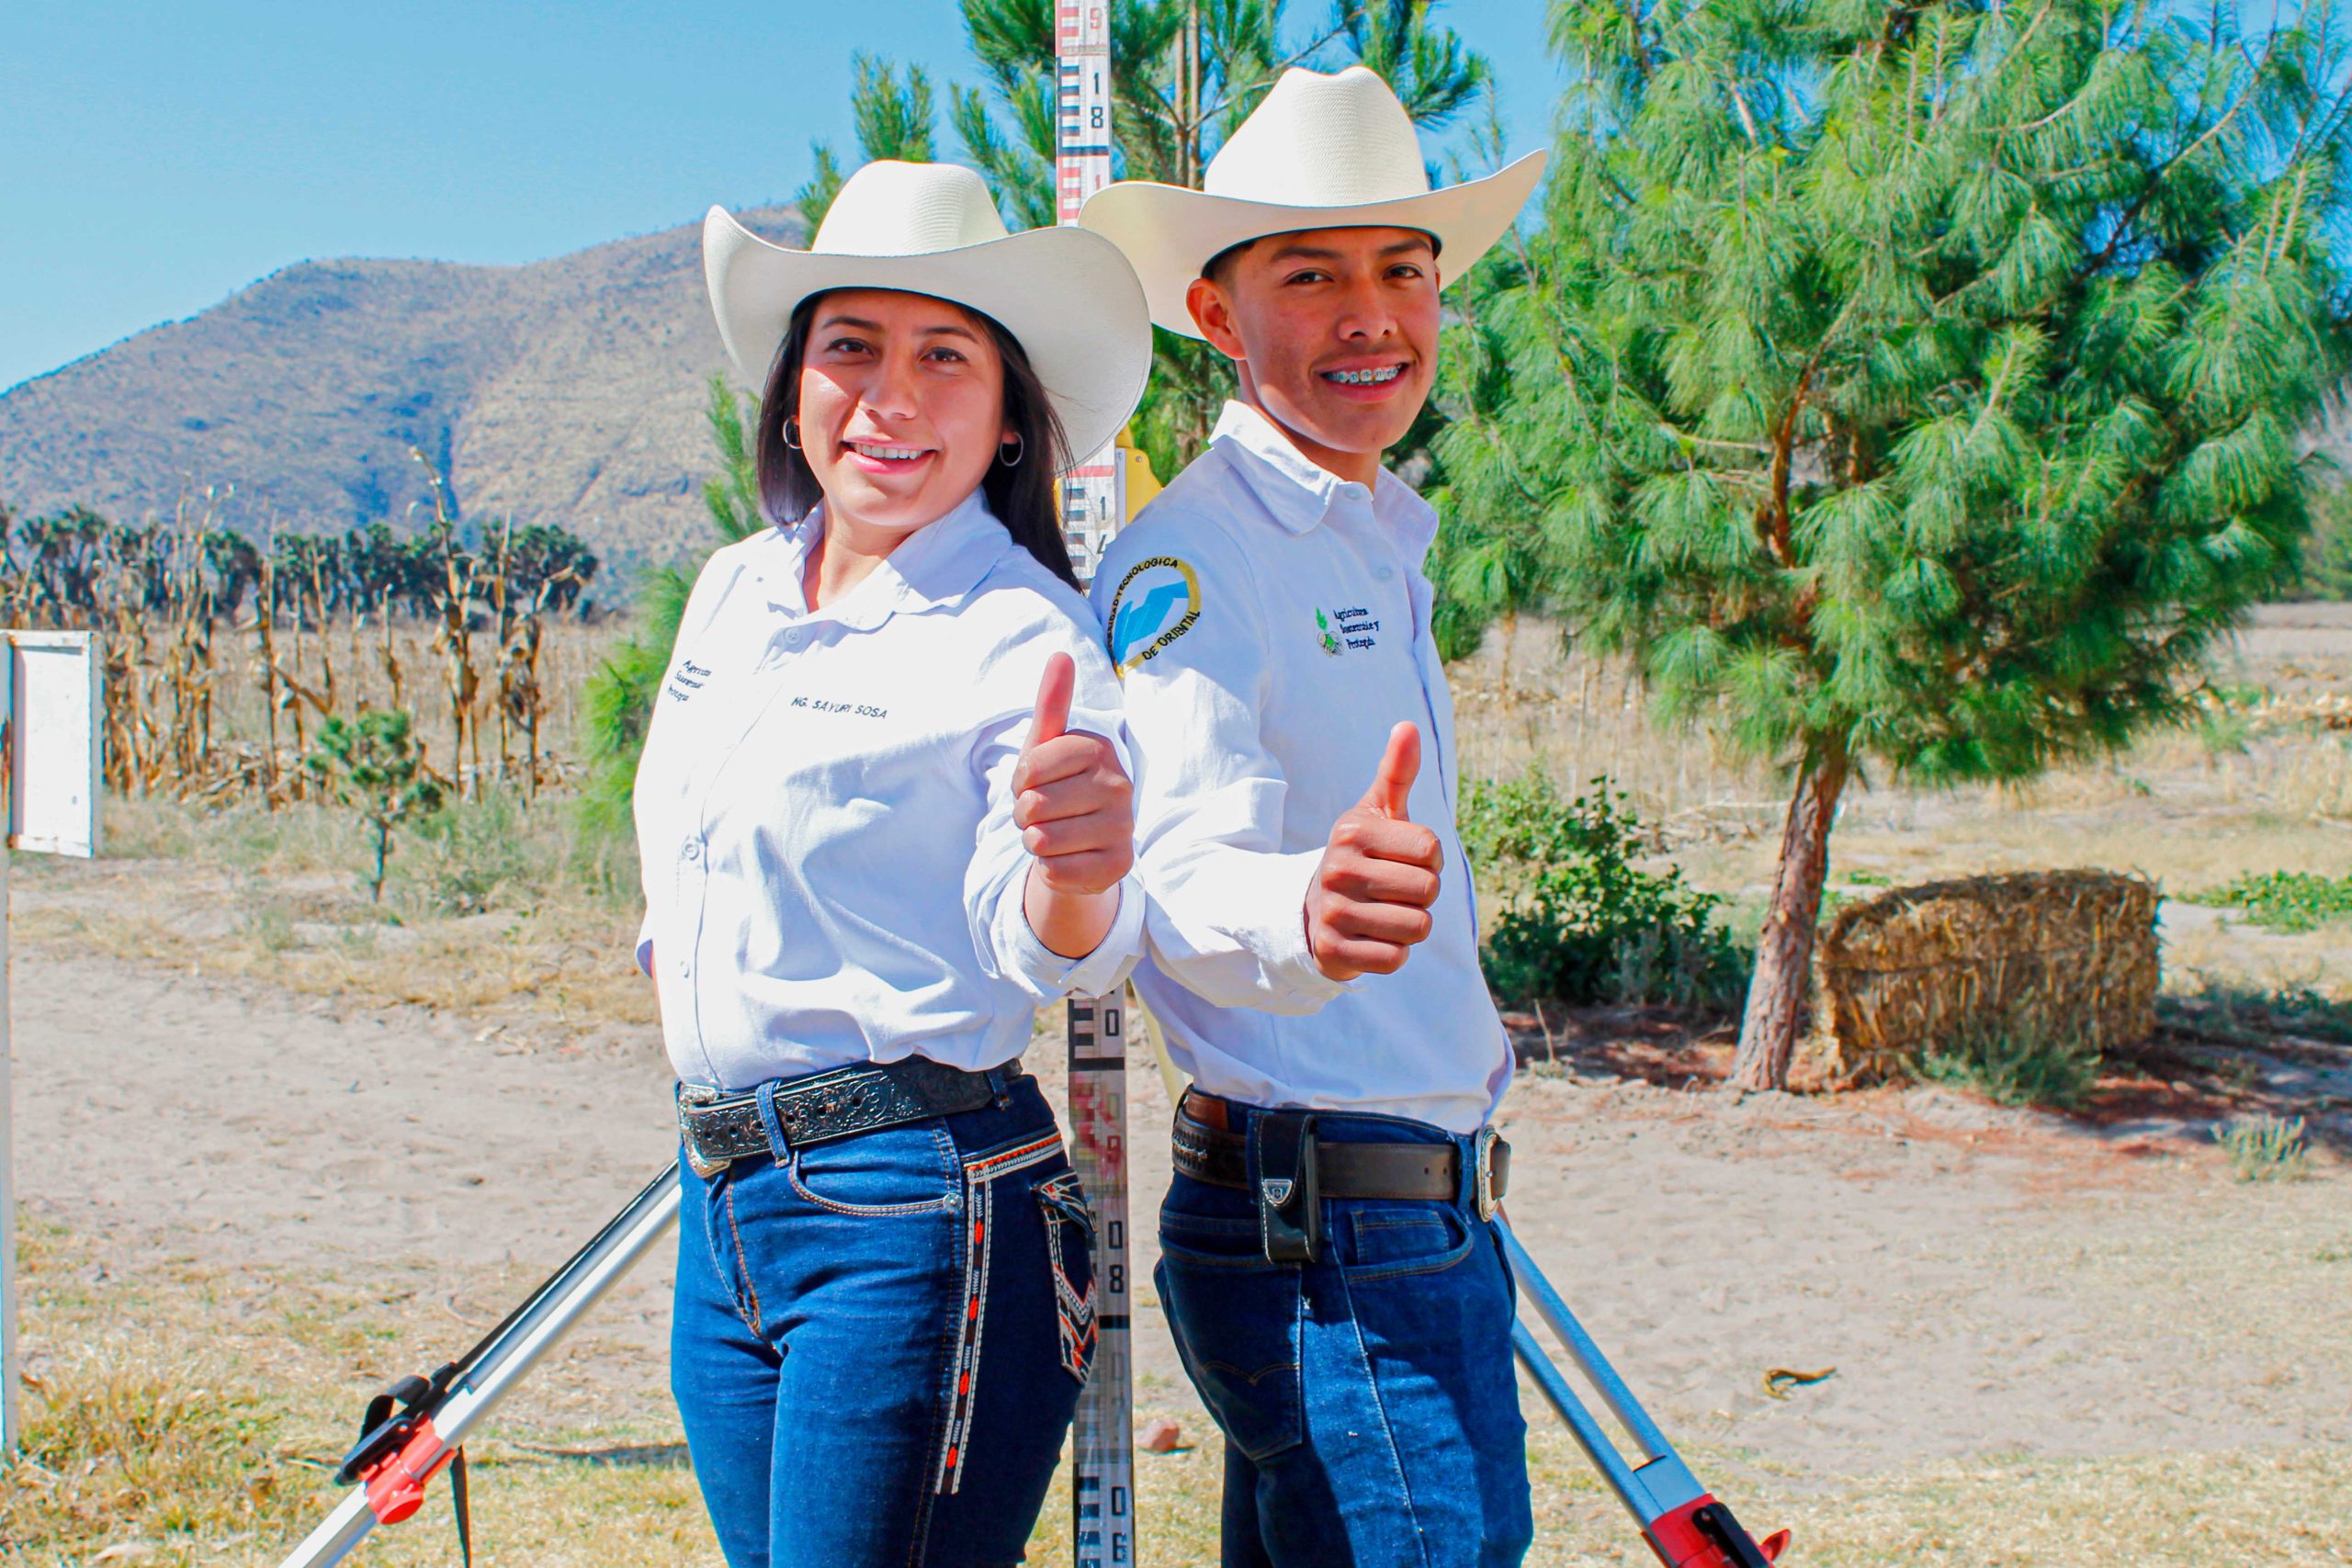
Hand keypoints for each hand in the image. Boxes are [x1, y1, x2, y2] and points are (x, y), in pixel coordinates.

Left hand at [1014, 652, 1133, 896]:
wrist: (1079, 844)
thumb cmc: (1056, 787)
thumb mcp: (1046, 746)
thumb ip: (1051, 703)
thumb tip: (1060, 655)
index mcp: (1099, 749)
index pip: (1029, 768)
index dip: (1019, 781)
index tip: (1035, 782)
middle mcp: (1120, 785)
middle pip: (1033, 806)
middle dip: (1023, 815)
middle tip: (1044, 813)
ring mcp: (1123, 827)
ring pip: (1041, 841)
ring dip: (1034, 843)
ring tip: (1054, 835)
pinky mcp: (1119, 867)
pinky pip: (1056, 871)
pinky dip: (1050, 869)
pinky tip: (1067, 859)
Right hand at [1306, 722, 1441, 980]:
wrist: (1311, 910)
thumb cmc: (1360, 857)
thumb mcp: (1375, 813)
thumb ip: (1396, 772)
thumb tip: (1408, 726)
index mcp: (1352, 832)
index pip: (1432, 850)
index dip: (1429, 859)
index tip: (1401, 859)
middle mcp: (1338, 870)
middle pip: (1429, 890)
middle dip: (1421, 894)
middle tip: (1392, 890)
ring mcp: (1334, 913)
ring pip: (1418, 927)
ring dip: (1410, 925)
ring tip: (1383, 913)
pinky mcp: (1333, 952)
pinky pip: (1397, 958)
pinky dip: (1393, 952)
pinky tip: (1371, 937)